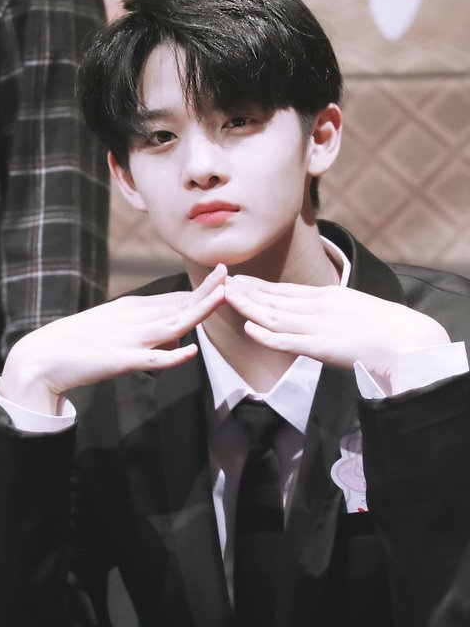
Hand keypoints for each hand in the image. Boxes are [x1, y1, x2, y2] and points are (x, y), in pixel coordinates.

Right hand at [1, 265, 226, 413]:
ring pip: (172, 325)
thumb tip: (180, 341)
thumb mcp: (119, 330)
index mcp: (133, 309)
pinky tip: (191, 351)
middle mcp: (134, 319)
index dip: (202, 291)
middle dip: (206, 292)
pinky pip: (151, 360)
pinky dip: (172, 356)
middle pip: (178, 305)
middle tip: (230, 275)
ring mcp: (129, 339)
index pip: (175, 299)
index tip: (225, 281)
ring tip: (221, 298)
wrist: (45, 356)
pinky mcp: (120, 361)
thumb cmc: (82, 344)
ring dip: (199, 311)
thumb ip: (150, 332)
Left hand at [225, 275, 449, 386]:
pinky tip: (249, 329)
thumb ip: (331, 312)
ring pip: (274, 315)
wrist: (407, 340)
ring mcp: (318, 326)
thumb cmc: (384, 329)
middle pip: (273, 298)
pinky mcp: (322, 346)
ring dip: (248, 306)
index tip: (237, 280)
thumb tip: (317, 315)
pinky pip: (289, 341)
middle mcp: (318, 307)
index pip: (284, 290)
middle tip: (219, 281)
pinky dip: (267, 336)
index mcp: (326, 298)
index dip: (258, 285)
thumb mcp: (352, 310)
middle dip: (245, 290)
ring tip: (224, 296)